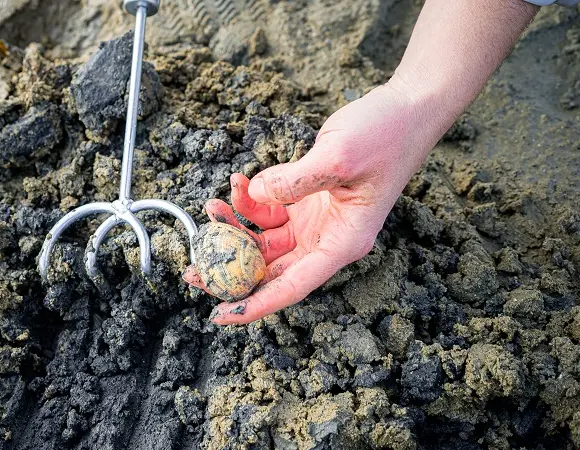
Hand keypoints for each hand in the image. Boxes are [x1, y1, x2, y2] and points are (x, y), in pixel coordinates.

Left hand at [183, 81, 442, 324]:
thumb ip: (293, 181)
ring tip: (211, 206)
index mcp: (341, 242)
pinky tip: (238, 183)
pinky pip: (267, 211)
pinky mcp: (306, 200)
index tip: (220, 314)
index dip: (255, 303)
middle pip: (271, 269)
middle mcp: (326, 239)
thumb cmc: (385, 135)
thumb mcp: (338, 156)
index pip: (292, 285)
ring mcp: (315, 221)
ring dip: (234, 228)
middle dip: (231, 269)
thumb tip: (255, 195)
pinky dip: (248, 201)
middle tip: (193, 269)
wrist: (406, 109)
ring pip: (263, 240)